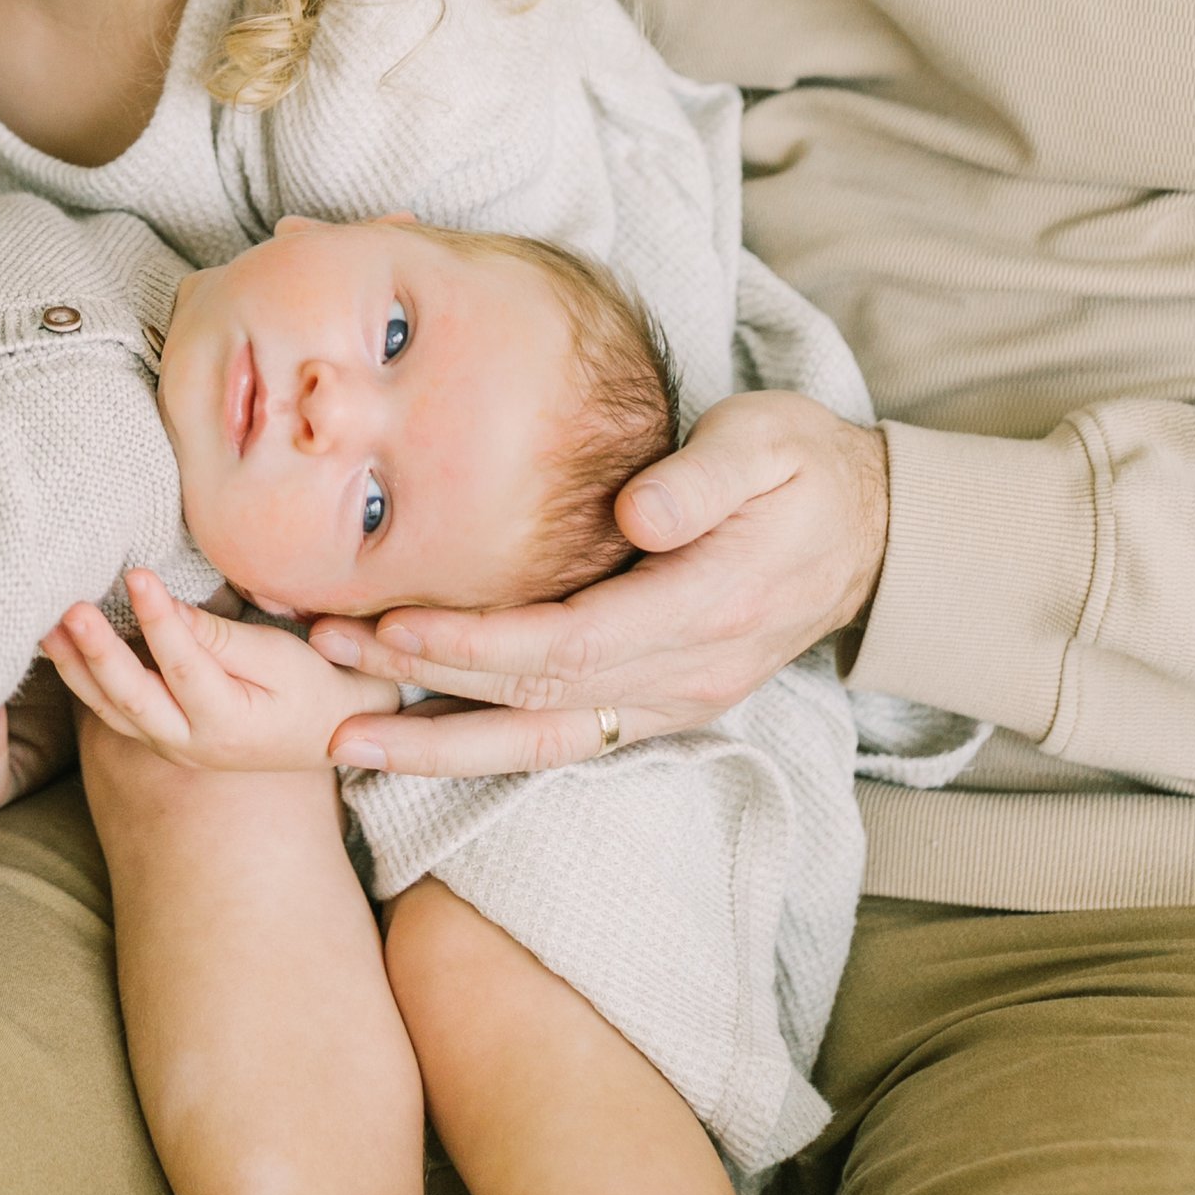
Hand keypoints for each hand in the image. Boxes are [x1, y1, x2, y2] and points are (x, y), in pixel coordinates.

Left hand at [43, 571, 402, 770]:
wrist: (323, 734)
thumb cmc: (308, 688)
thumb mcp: (278, 658)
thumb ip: (221, 638)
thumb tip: (170, 608)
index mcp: (226, 723)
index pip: (184, 666)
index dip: (159, 619)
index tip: (136, 574)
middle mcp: (188, 743)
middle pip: (131, 698)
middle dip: (96, 653)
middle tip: (71, 609)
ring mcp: (167, 745)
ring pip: (109, 710)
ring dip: (75, 668)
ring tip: (47, 626)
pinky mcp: (156, 736)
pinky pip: (110, 711)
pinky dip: (82, 680)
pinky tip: (60, 648)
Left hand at [312, 391, 890, 777]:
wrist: (867, 533)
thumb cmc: (802, 469)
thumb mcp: (770, 444)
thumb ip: (705, 478)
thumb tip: (637, 514)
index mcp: (706, 608)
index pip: (573, 643)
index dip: (479, 641)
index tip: (396, 622)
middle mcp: (685, 676)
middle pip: (537, 699)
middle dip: (427, 688)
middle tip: (326, 664)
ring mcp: (671, 703)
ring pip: (540, 743)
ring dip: (440, 747)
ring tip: (344, 741)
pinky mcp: (655, 707)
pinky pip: (558, 742)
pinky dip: (482, 750)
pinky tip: (413, 746)